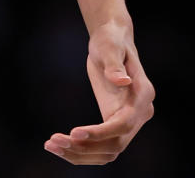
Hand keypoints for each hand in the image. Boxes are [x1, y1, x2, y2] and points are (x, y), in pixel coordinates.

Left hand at [44, 19, 154, 164]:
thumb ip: (114, 65)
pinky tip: (60, 145)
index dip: (100, 132)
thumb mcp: (109, 47)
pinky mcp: (116, 122)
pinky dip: (82, 149)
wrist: (112, 41)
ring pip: (108, 151)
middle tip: (54, 142)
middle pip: (115, 144)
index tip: (74, 133)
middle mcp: (140, 113)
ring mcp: (130, 121)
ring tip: (51, 146)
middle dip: (85, 148)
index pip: (124, 124)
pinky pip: (102, 145)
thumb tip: (122, 81)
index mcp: (142, 95)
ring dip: (81, 154)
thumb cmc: (110, 40)